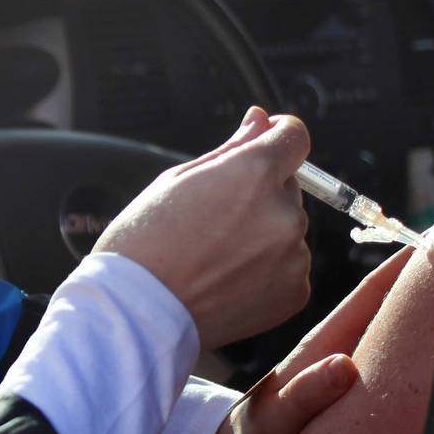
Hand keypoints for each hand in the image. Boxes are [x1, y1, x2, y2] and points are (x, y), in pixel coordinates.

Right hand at [92, 107, 313, 349]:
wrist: (137, 313)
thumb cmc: (144, 244)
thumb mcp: (176, 181)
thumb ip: (230, 149)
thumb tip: (260, 120)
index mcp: (254, 173)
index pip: (294, 136)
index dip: (277, 136)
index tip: (263, 144)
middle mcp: (283, 212)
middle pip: (286, 188)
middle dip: (258, 196)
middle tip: (211, 222)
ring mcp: (293, 255)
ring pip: (287, 231)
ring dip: (263, 236)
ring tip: (215, 257)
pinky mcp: (296, 291)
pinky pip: (289, 269)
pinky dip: (266, 272)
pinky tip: (227, 280)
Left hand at [207, 243, 412, 433]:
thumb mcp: (276, 420)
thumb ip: (305, 394)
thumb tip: (344, 365)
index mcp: (322, 347)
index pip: (369, 296)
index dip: (403, 267)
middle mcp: (336, 350)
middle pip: (388, 306)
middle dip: (423, 282)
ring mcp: (342, 366)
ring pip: (389, 329)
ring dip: (421, 312)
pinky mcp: (345, 386)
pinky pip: (386, 356)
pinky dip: (411, 345)